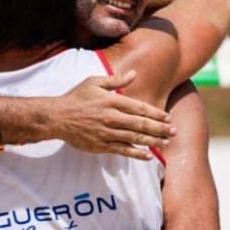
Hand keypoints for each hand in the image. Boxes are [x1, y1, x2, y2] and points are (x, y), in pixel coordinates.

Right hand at [56, 71, 174, 159]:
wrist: (56, 117)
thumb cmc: (75, 98)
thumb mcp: (93, 82)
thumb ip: (115, 80)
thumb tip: (134, 74)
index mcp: (112, 101)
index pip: (140, 108)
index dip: (156, 114)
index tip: (168, 117)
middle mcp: (112, 117)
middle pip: (142, 124)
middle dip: (160, 128)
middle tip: (174, 132)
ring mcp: (107, 133)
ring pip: (135, 138)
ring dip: (152, 141)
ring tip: (165, 142)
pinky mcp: (100, 145)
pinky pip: (122, 150)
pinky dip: (136, 153)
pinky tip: (147, 155)